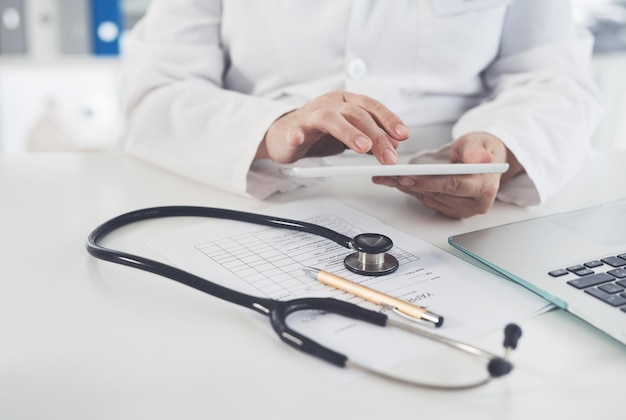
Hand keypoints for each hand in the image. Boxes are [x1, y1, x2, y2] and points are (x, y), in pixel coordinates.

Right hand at [257, 90, 409, 164]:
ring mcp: (310, 114)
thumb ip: (370, 136)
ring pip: (331, 118)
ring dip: (348, 132)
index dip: (388, 119)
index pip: (371, 106)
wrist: (285, 134)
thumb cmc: (319, 132)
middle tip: (388, 156)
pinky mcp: (292, 129)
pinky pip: (294, 131)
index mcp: (346, 101)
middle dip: (376, 136)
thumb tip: (394, 144)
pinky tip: (298, 140)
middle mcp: (330, 103)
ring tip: (362, 147)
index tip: (403, 135)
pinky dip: (296, 135)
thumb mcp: (350, 133)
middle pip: (357, 114)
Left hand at [373, 132, 522, 217]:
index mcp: (485, 188)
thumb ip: (475, 149)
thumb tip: (478, 158)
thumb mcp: (478, 141)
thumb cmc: (480, 149)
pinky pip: (428, 201)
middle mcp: (475, 203)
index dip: (429, 182)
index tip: (407, 177)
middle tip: (390, 176)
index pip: (453, 186)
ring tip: (388, 177)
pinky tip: (398, 182)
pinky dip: (413, 190)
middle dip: (412, 185)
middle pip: (438, 195)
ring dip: (408, 188)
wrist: (481, 159)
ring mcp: (462, 209)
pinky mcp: (451, 210)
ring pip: (430, 199)